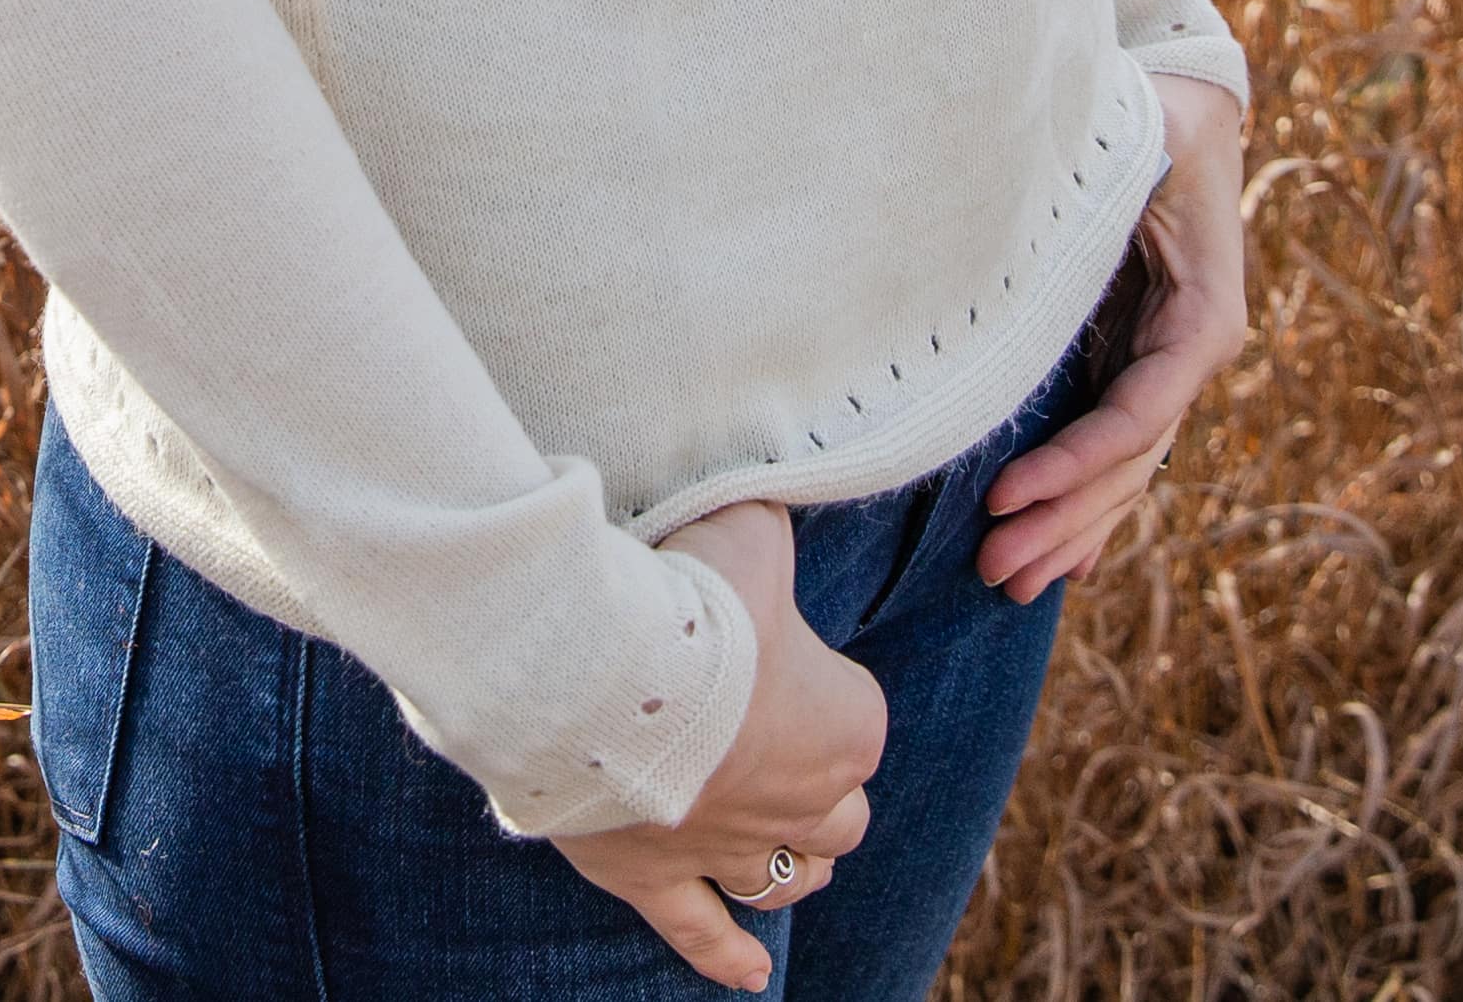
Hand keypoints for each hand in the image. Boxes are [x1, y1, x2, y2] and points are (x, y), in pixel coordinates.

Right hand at [553, 499, 884, 991]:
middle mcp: (805, 803)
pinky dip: (729, 956)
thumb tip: (770, 508)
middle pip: (841, 813)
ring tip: (785, 851)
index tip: (780, 647)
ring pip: (789, 878)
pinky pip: (705, 933)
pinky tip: (749, 975)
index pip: (859, 716)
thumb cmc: (690, 591)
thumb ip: (772, 530)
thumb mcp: (752, 528)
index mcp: (847, 723)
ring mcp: (731, 849)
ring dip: (793, 863)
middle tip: (781, 742)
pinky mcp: (659, 879)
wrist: (603, 665)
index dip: (823, 683)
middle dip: (821, 785)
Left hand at [975, 74, 1249, 602]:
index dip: (1075, 462)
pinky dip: (1092, 503)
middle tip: (995, 570)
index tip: (1007, 495)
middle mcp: (1192, 354)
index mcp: (1203, 318)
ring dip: (1072, 527)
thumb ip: (1101, 176)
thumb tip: (1026, 194)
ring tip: (1011, 581)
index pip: (1139, 414)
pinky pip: (1117, 447)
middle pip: (1129, 461)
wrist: (1188, 108)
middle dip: (1064, 519)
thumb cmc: (1152, 118)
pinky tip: (1065, 558)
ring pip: (1124, 468)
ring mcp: (1168, 365)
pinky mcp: (1140, 362)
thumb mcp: (1134, 141)